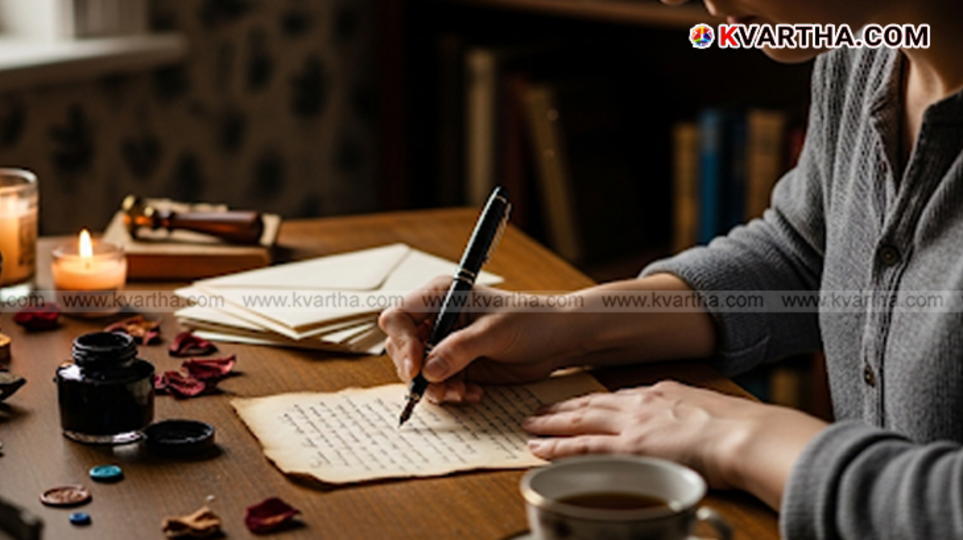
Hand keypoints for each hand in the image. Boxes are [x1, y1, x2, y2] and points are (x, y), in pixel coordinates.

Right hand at [379, 276, 584, 402]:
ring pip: (418, 372)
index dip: (401, 343)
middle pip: (402, 349)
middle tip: (440, 389)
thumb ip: (459, 349)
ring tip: (461, 394)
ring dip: (435, 388)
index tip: (416, 367)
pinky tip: (473, 394)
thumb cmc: (531, 320)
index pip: (399, 317)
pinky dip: (450, 394)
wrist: (558, 339)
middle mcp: (438, 320)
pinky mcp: (457, 367)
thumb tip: (428, 369)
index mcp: (441, 297)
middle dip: (418, 373)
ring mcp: (445, 345)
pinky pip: (438, 386)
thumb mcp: (494, 332)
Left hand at [523, 380, 826, 507]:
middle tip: (540, 410)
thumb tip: (694, 430)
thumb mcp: (713, 413)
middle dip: (565, 408)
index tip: (581, 404)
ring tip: (530, 426)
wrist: (746, 435)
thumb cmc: (741, 431)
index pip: (620, 397)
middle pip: (593, 404)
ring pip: (580, 421)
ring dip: (552, 423)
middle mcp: (643, 403)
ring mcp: (633, 424)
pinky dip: (558, 447)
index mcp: (664, 392)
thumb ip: (693, 417)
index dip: (595, 401)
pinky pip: (583, 447)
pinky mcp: (629, 447)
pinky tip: (540, 449)